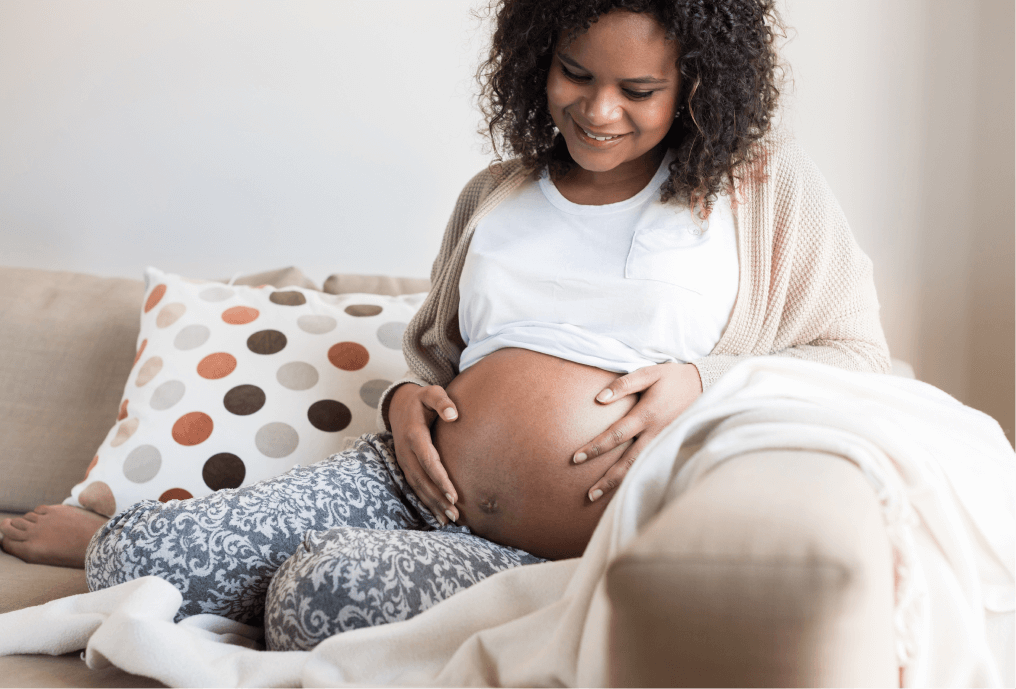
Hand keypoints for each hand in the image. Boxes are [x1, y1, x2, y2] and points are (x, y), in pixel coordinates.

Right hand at [389, 383, 460, 525]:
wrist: (399, 405)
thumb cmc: (421, 399)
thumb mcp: (431, 393)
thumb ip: (442, 401)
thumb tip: (454, 415)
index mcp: (414, 435)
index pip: (429, 461)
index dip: (441, 479)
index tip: (454, 495)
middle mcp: (406, 451)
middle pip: (422, 480)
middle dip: (438, 499)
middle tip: (456, 515)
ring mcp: (403, 460)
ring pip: (417, 487)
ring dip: (432, 505)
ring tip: (450, 520)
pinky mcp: (405, 466)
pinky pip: (414, 487)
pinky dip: (425, 502)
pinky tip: (438, 515)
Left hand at [573, 363, 702, 501]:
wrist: (707, 384)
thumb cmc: (673, 378)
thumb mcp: (649, 373)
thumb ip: (624, 385)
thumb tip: (599, 398)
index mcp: (647, 414)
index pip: (617, 435)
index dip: (597, 447)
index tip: (577, 457)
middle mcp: (656, 432)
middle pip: (629, 461)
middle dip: (607, 478)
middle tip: (588, 494)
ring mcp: (665, 441)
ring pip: (640, 468)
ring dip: (619, 484)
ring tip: (597, 496)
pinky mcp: (671, 445)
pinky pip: (650, 465)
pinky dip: (636, 479)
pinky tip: (621, 488)